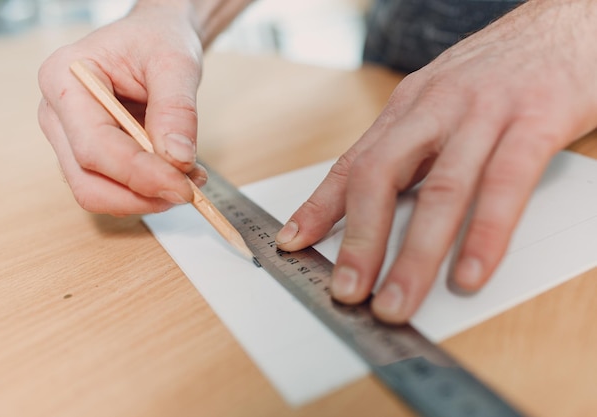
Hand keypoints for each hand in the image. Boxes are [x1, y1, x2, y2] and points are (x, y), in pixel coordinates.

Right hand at [38, 3, 206, 215]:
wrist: (153, 40)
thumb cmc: (156, 40)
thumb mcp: (175, 62)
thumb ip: (176, 109)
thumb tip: (177, 159)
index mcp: (63, 79)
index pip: (94, 145)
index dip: (140, 174)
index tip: (183, 186)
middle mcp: (57, 115)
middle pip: (88, 182)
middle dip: (142, 194)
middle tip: (189, 189)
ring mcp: (69, 139)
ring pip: (98, 194)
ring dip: (147, 198)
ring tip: (188, 178)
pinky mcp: (89, 157)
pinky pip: (113, 190)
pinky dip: (147, 192)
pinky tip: (176, 175)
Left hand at [276, 0, 596, 322]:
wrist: (570, 20)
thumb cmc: (502, 71)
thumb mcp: (442, 104)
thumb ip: (415, 151)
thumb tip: (383, 208)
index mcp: (410, 108)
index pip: (354, 163)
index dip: (320, 206)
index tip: (293, 243)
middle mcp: (437, 108)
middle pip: (382, 177)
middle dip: (359, 239)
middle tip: (346, 290)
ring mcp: (485, 113)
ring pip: (441, 190)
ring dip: (414, 253)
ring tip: (396, 300)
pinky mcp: (537, 120)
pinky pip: (505, 184)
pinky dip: (484, 233)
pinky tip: (467, 273)